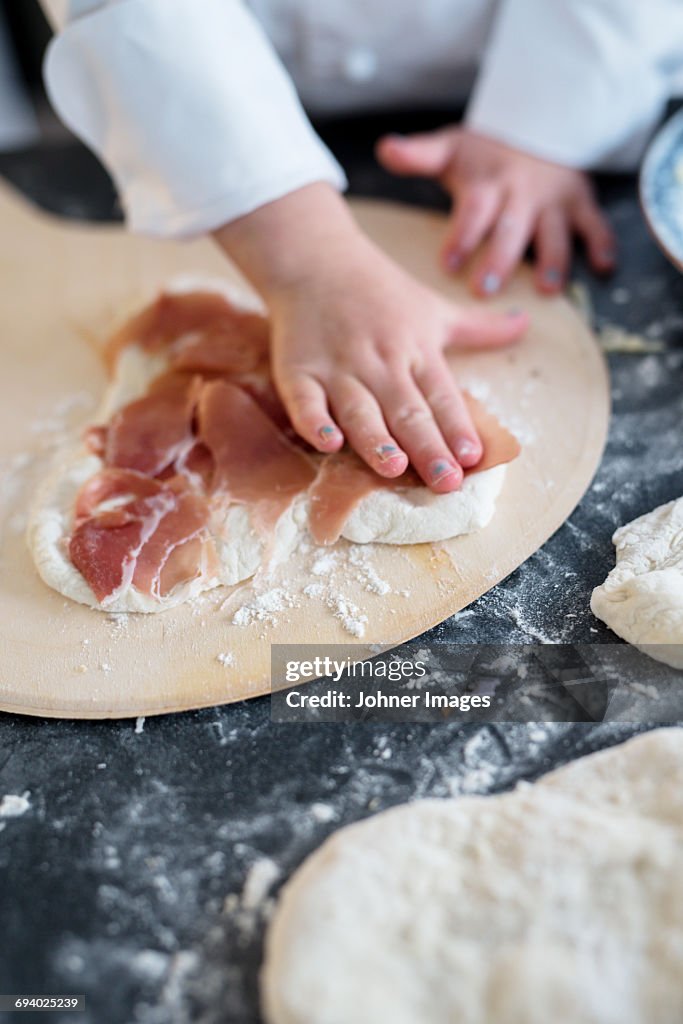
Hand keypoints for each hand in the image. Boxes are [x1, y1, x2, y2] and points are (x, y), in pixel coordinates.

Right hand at [214, 184, 527, 492]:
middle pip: (407, 410)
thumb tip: (526, 323)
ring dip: (376, 439)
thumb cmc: (379, 290)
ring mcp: (337, 367)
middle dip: (427, 447)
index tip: (473, 457)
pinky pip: (306, 401)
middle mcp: (380, 361)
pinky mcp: (299, 370)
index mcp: (416, 349)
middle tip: (445, 482)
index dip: (457, 426)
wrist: (313, 258)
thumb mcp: (433, 307)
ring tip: (394, 468)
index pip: (441, 395)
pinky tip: (327, 444)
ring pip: (359, 409)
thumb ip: (479, 327)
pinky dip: (315, 422)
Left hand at [376, 126, 615, 295]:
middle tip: (484, 288)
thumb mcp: (450, 148)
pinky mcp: (580, 203)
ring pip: (554, 232)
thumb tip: (386, 147)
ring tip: (547, 289)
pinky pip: (594, 224)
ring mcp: (553, 200)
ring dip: (553, 260)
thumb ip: (418, 155)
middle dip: (500, 259)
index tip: (448, 263)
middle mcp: (521, 192)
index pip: (474, 210)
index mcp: (488, 183)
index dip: (462, 236)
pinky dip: (602, 244)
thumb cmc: (483, 154)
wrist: (535, 126)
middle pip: (511, 228)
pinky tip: (605, 267)